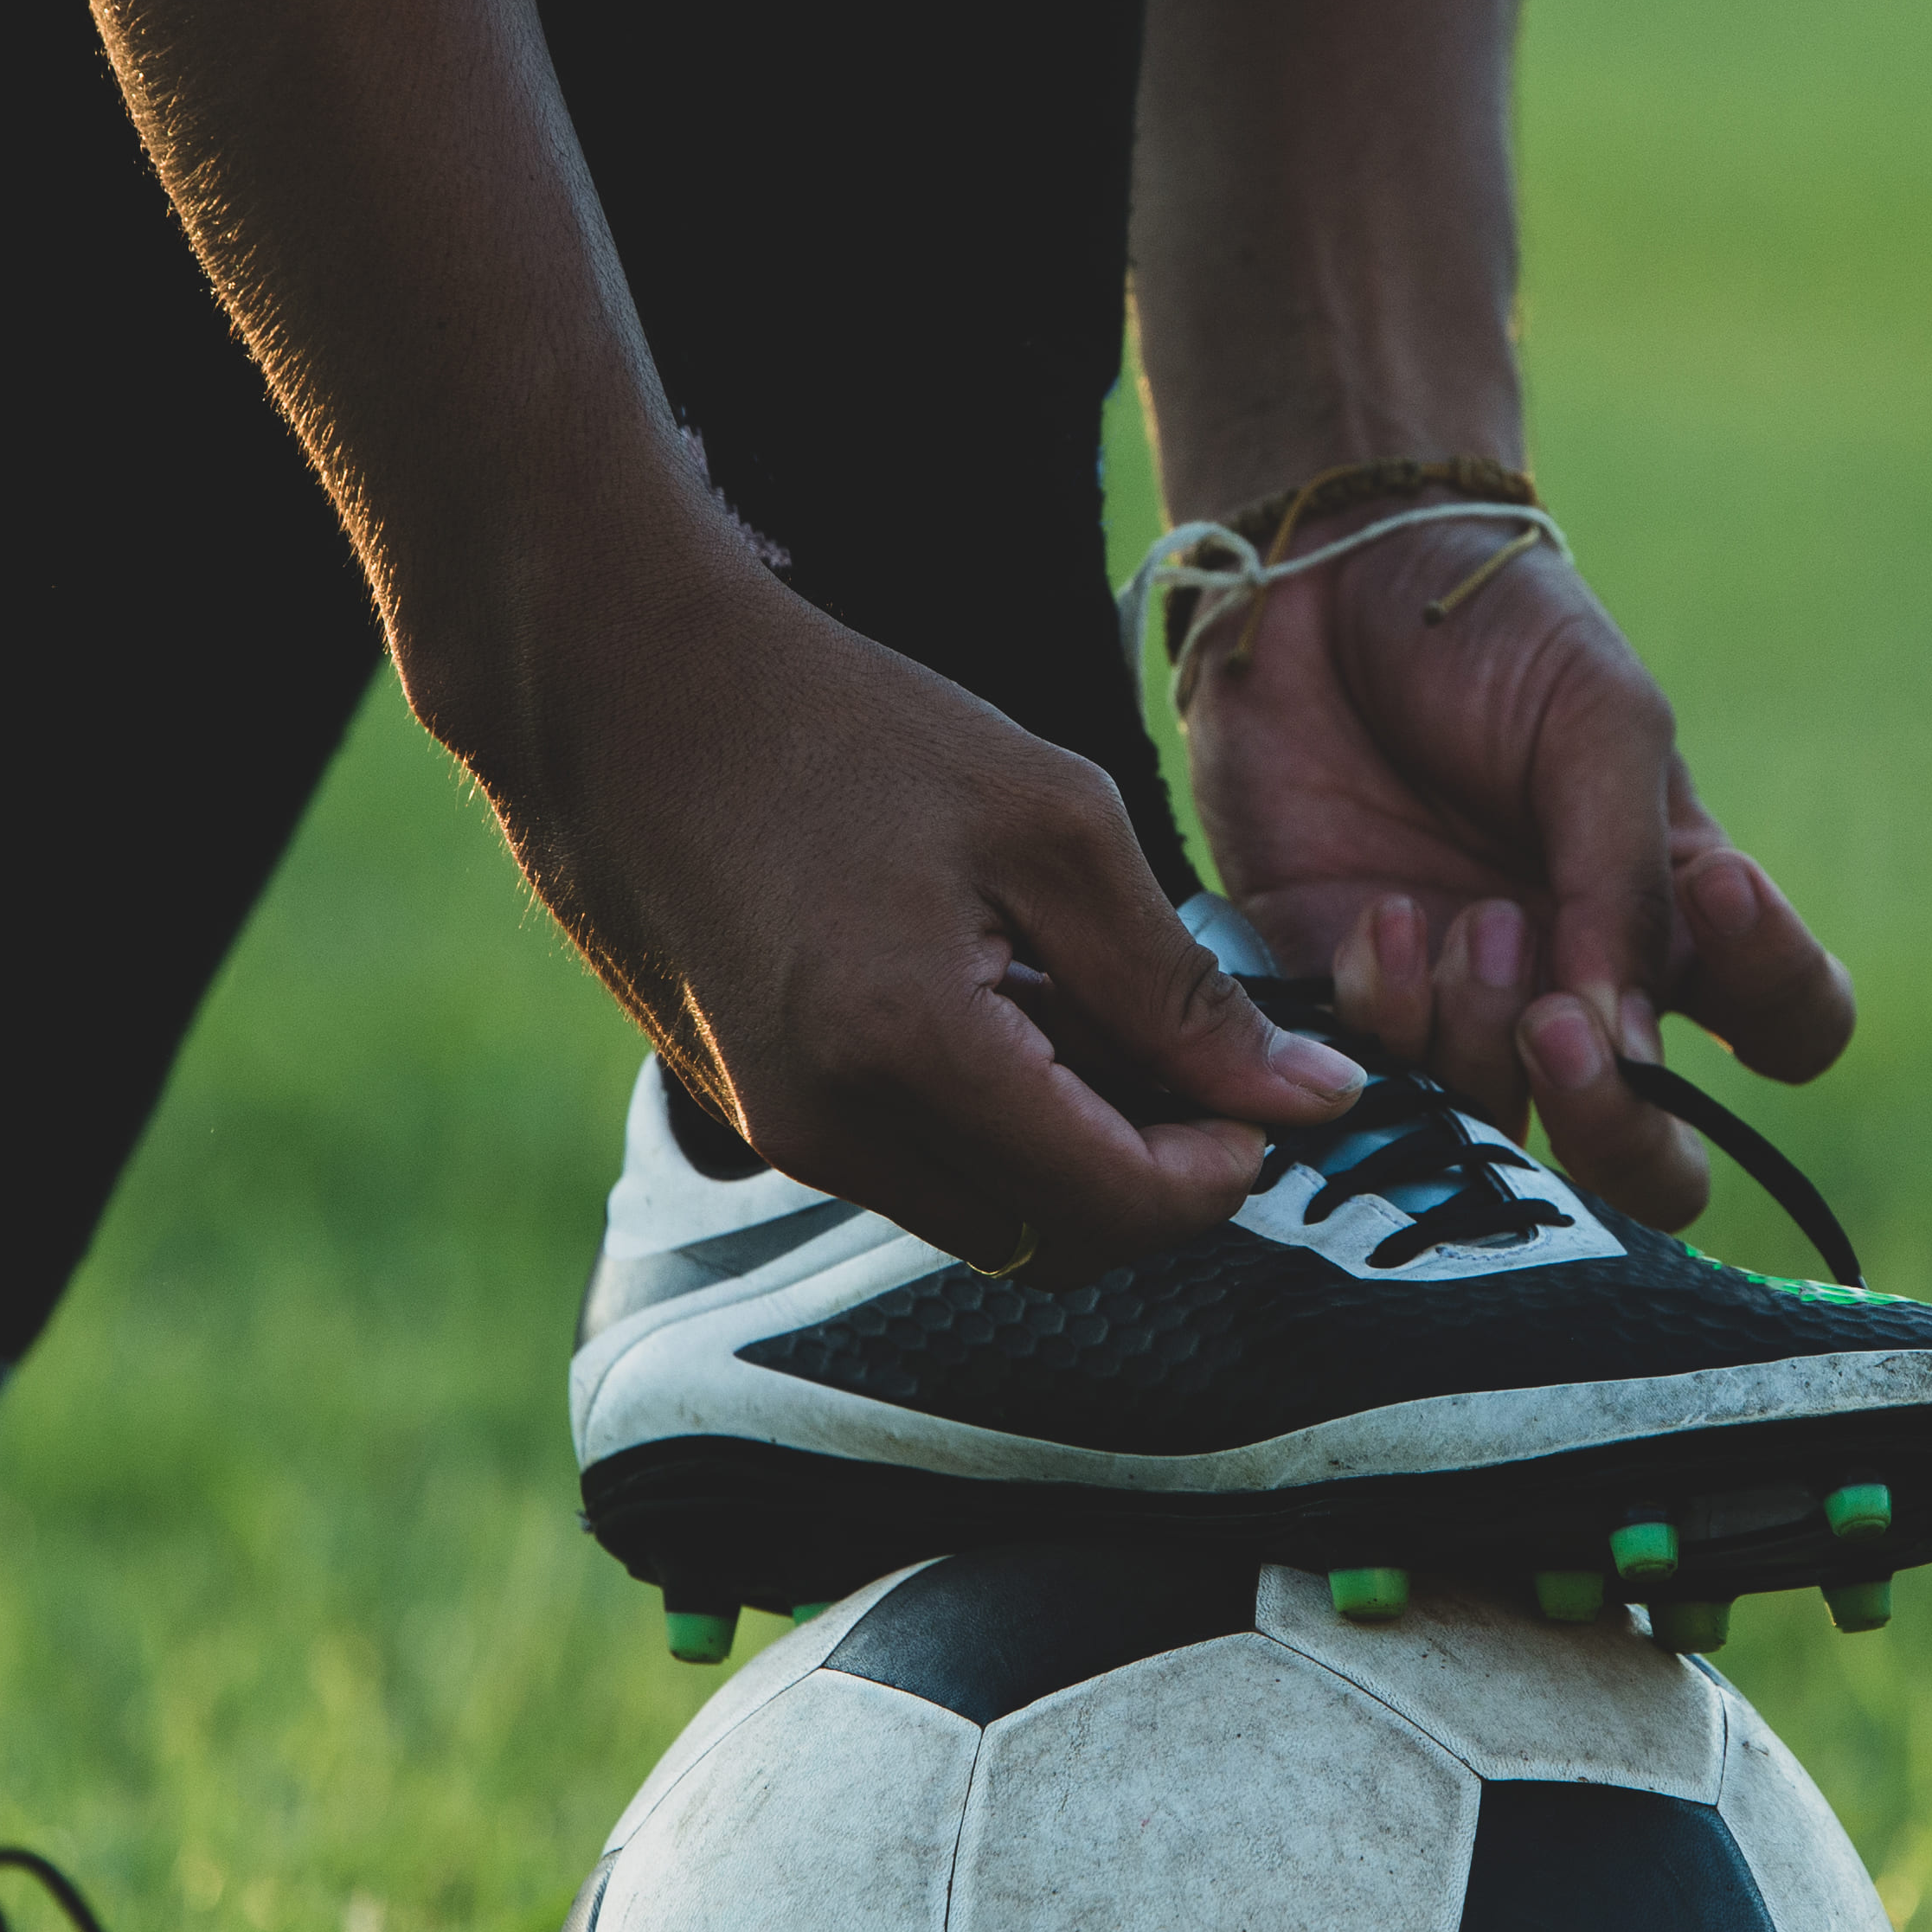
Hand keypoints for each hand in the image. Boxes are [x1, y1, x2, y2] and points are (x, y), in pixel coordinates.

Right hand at [470, 553, 1364, 1280]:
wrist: (619, 688)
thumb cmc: (838, 725)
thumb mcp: (1049, 822)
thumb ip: (1179, 984)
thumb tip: (1312, 1095)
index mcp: (911, 1051)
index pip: (1115, 1207)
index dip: (1220, 1174)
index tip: (1268, 1097)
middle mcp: (832, 1130)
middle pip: (1056, 1243)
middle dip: (1154, 1176)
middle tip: (1197, 1057)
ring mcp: (779, 1134)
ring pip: (988, 1218)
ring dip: (1070, 1151)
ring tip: (1088, 1005)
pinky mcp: (753, 1115)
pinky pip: (912, 1170)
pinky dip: (988, 1123)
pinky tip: (999, 1001)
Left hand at [1176, 523, 1853, 1226]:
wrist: (1320, 580)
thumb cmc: (1493, 635)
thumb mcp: (1599, 722)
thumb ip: (1625, 882)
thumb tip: (1626, 1041)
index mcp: (1685, 914)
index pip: (1792, 1023)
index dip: (1778, 990)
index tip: (1719, 890)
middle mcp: (1586, 991)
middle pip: (1656, 1162)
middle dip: (1618, 1124)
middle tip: (1559, 1026)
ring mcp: (1465, 1015)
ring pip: (1510, 1140)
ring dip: (1487, 1043)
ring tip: (1461, 919)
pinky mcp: (1343, 1012)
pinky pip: (1379, 1086)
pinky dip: (1385, 1018)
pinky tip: (1373, 921)